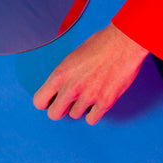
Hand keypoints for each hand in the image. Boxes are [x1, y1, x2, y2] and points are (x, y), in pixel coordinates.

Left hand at [33, 23, 148, 124]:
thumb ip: (65, 75)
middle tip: (68, 101)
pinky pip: (91, 119)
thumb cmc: (100, 44)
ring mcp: (88, 96)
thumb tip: (60, 88)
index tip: (51, 99)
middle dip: (60, 109)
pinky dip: (94, 113)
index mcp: (60, 73)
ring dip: (80, 107)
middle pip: (54, 114)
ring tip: (89, 92)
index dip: (45, 101)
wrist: (123, 43)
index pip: (39, 101)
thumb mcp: (73, 57)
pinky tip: (97, 101)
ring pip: (75, 115)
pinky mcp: (104, 102)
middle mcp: (71, 87)